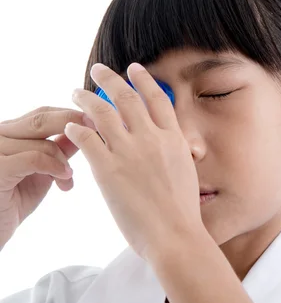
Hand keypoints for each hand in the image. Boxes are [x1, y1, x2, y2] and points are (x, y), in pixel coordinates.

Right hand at [0, 107, 94, 247]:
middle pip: (42, 119)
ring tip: (68, 178)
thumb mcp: (41, 171)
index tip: (96, 123)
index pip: (43, 113)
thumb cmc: (12, 200)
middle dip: (74, 124)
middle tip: (95, 133)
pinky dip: (54, 168)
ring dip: (63, 161)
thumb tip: (84, 131)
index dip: (72, 115)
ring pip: (42, 142)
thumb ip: (58, 150)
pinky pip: (33, 159)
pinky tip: (64, 181)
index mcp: (9, 132)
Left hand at [65, 63, 202, 259]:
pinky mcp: (108, 169)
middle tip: (98, 70)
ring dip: (86, 97)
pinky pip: (87, 139)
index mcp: (174, 138)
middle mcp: (152, 138)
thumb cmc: (183, 211)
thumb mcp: (186, 171)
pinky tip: (71, 124)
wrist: (174, 234)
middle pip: (126, 97)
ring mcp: (129, 152)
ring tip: (76, 91)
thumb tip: (167, 142)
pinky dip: (77, 127)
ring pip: (102, 112)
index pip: (157, 98)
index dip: (144, 79)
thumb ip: (174, 150)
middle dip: (109, 78)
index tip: (134, 68)